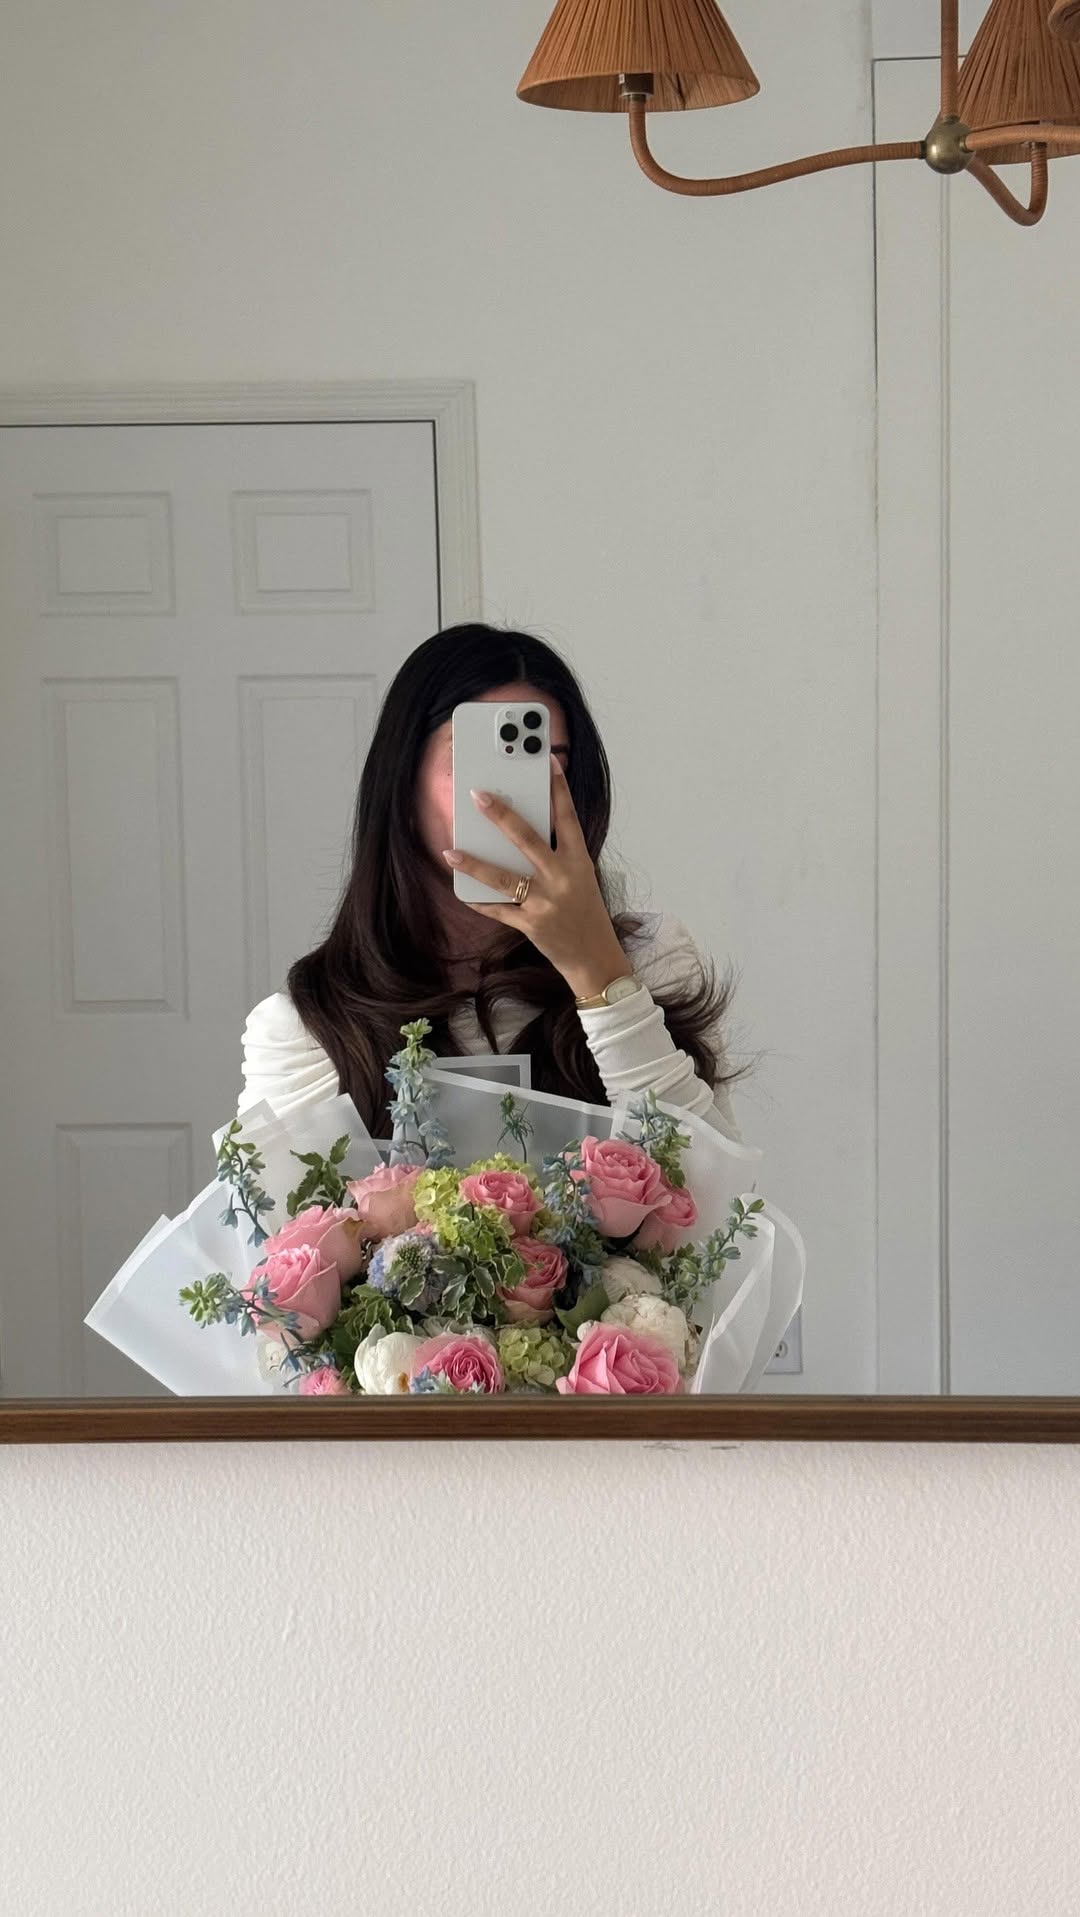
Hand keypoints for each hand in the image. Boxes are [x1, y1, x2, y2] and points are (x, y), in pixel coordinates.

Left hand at [441, 759, 629, 999]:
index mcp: (579, 862)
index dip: (558, 788)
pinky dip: (479, 901)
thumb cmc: (586, 914)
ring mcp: (546, 902)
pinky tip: (462, 892)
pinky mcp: (531, 925)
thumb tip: (517, 834)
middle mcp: (562, 878)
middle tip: (479, 796)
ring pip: (503, 878)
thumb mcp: (580, 878)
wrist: (596, 960)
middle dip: (501, 816)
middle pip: (527, 840)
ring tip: (451, 851)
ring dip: (474, 864)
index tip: (548, 761)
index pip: (568, 818)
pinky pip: (498, 910)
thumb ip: (557, 856)